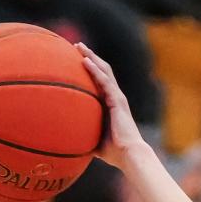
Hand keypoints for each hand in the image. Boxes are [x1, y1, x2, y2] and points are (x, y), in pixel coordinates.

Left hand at [76, 44, 143, 169]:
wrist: (129, 155)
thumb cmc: (115, 153)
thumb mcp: (96, 143)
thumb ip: (86, 139)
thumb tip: (71, 145)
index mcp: (111, 105)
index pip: (100, 82)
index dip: (90, 69)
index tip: (77, 60)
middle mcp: (115, 97)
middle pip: (102, 71)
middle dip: (90, 57)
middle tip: (77, 47)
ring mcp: (117, 97)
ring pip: (104, 71)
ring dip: (91, 57)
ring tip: (79, 47)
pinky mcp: (118, 101)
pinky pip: (104, 81)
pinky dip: (94, 70)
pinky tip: (84, 61)